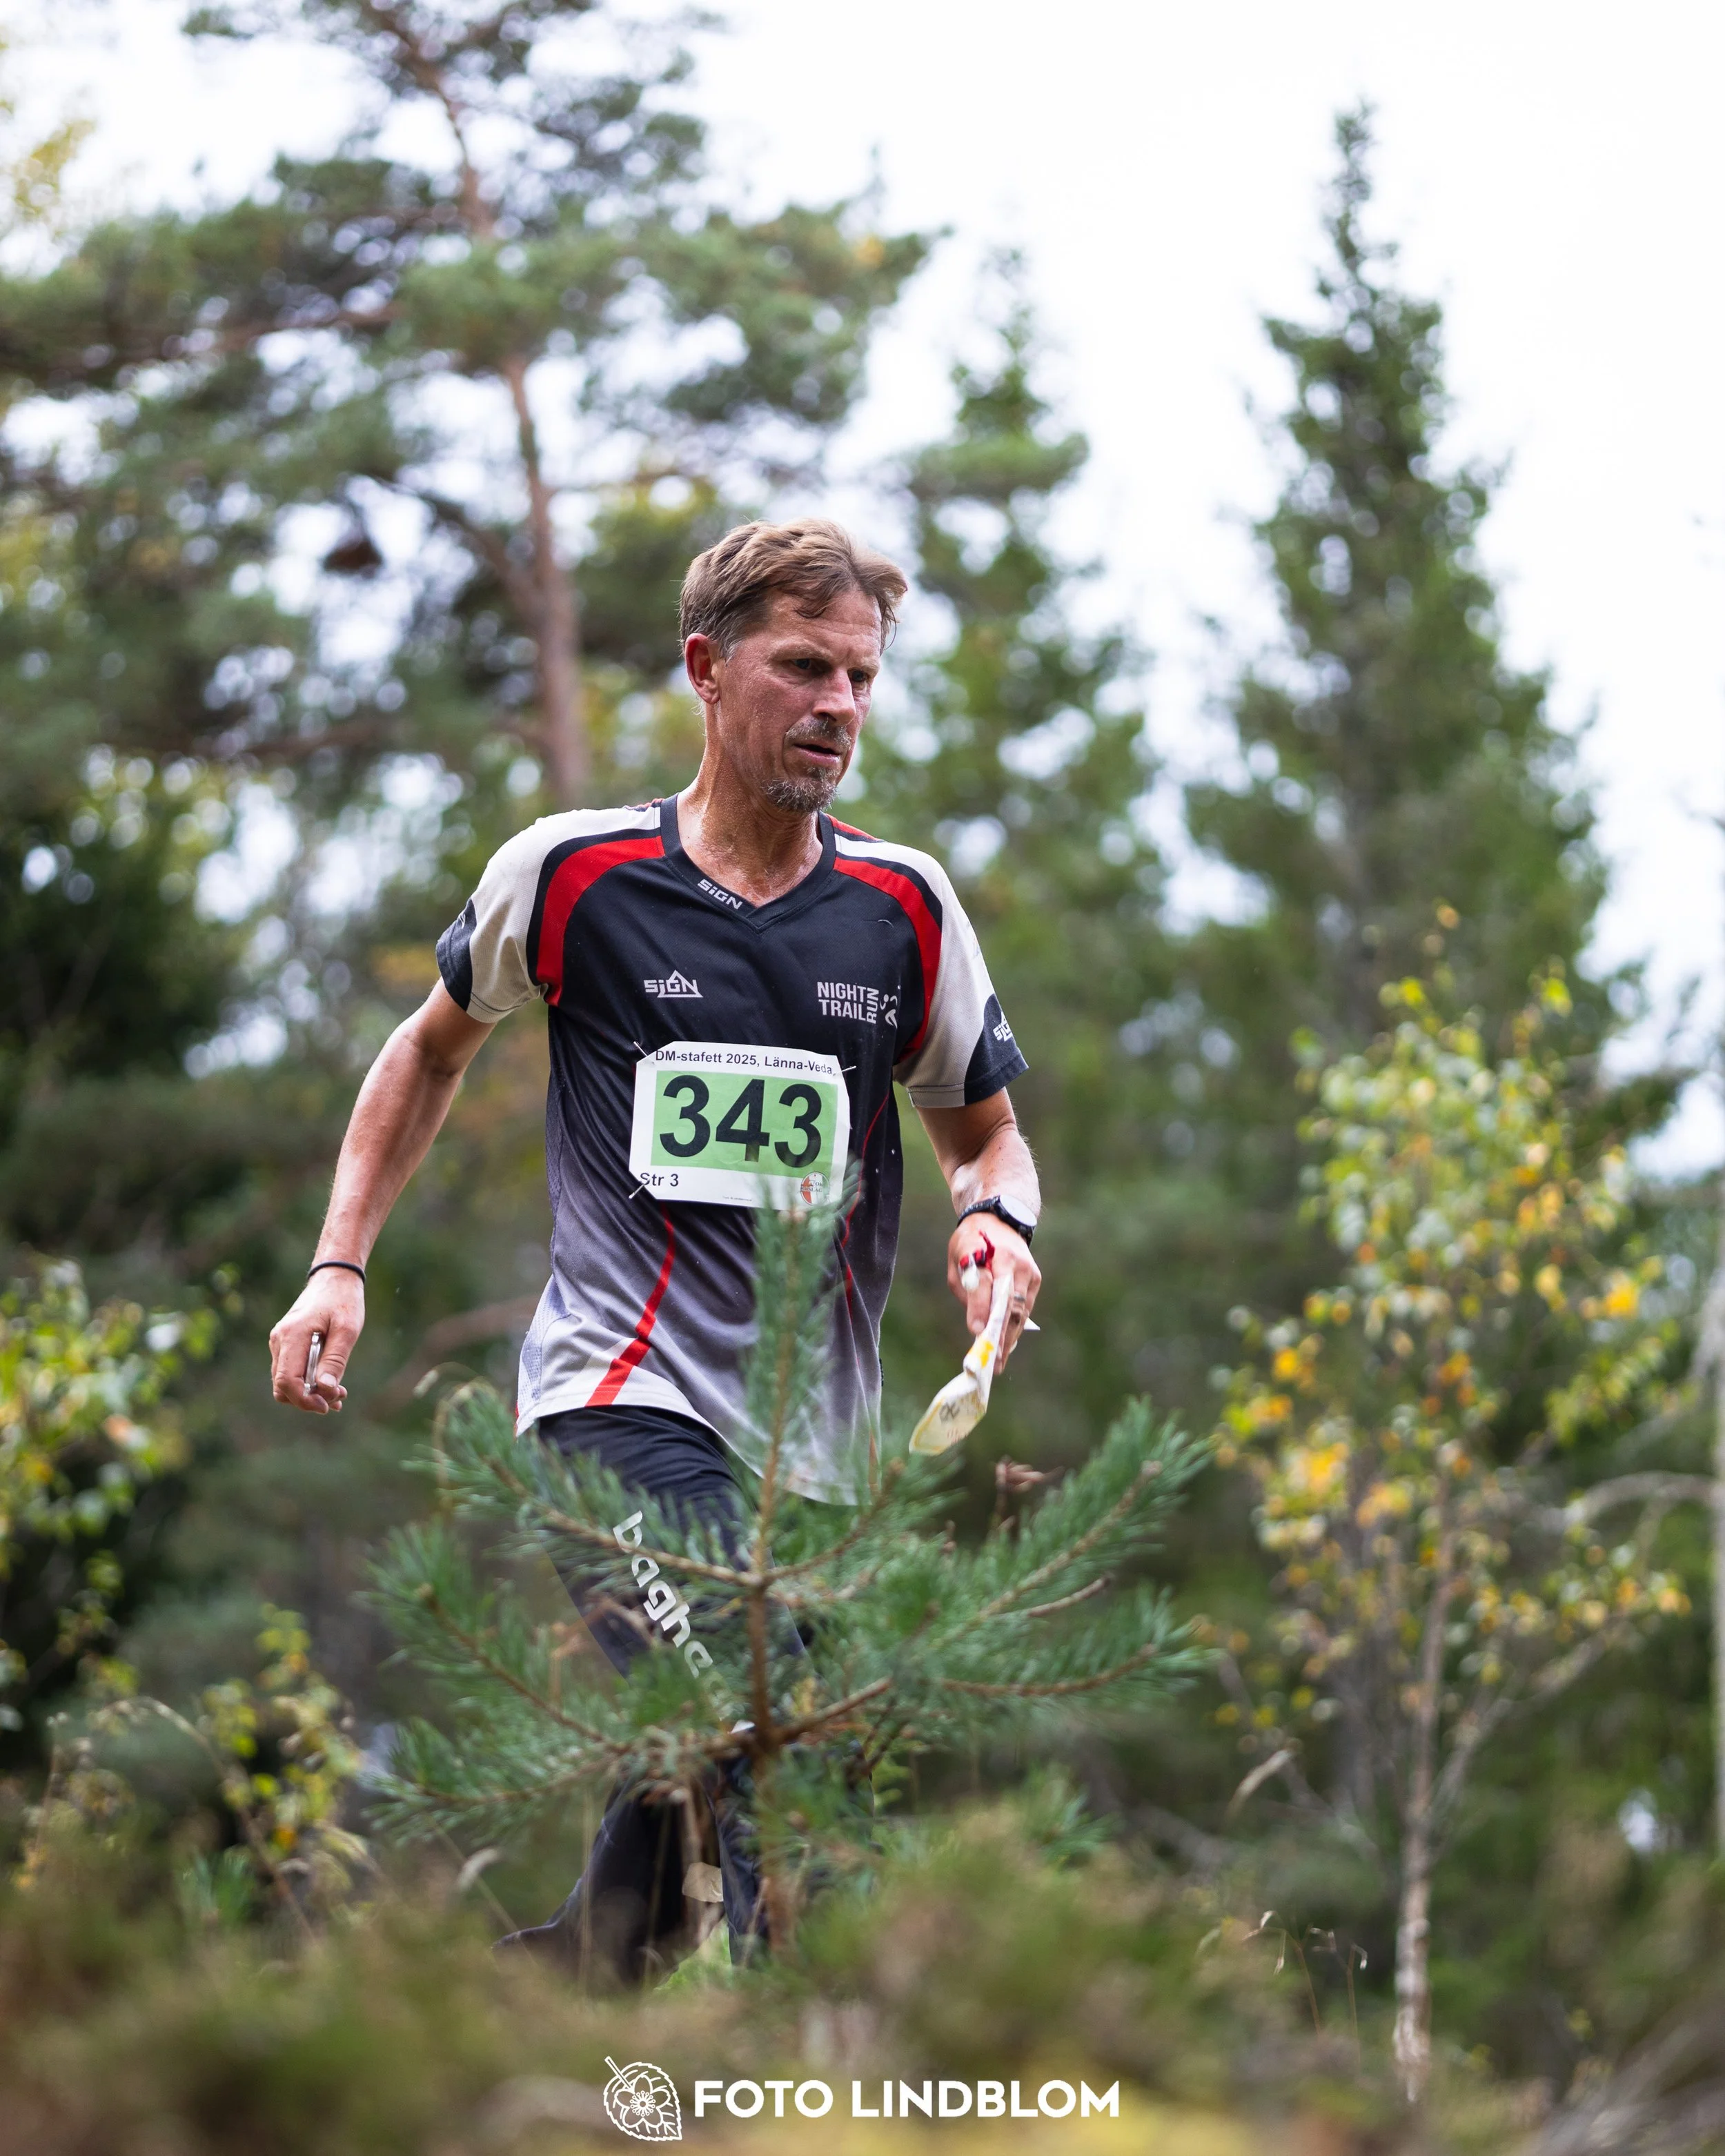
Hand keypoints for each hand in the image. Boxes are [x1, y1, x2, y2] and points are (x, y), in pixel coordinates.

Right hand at [269, 1270, 364, 1413]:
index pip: (287, 1381)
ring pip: (285, 1382)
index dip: (304, 1400)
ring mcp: (279, 1342)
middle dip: (308, 1399)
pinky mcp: (285, 1344)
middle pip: (283, 1386)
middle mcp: (279, 1340)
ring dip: (309, 1393)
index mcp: (292, 1336)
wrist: (334, 1278)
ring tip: (339, 1393)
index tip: (327, 1405)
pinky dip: (307, 1382)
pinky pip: (290, 1371)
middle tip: (339, 1399)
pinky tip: (330, 1385)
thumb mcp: (347, 1330)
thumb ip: (335, 1360)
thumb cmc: (343, 1301)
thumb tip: (325, 1391)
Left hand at [946, 1219, 1040, 1366]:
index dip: (982, 1310)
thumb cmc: (972, 1239)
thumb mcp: (960, 1254)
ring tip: (999, 1362)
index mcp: (996, 1252)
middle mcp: (1018, 1263)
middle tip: (991, 1361)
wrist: (999, 1219)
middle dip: (1000, 1336)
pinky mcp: (1035, 1280)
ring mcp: (1029, 1273)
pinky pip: (1024, 1309)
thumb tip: (976, 1325)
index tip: (976, 1333)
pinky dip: (1015, 1327)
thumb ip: (967, 1287)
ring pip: (1020, 1311)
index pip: (989, 1286)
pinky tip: (1006, 1345)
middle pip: (1009, 1305)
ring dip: (1009, 1338)